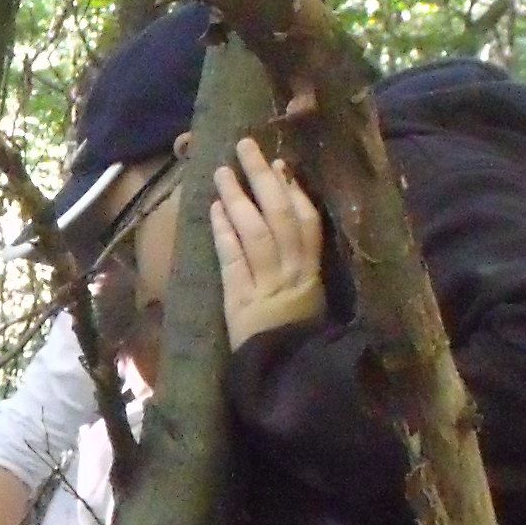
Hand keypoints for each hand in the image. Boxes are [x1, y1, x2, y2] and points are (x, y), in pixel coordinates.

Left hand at [208, 137, 325, 347]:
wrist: (285, 377)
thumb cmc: (296, 338)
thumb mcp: (308, 298)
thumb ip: (301, 263)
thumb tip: (288, 221)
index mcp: (312, 273)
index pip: (308, 223)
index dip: (294, 192)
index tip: (281, 164)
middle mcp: (292, 274)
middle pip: (279, 217)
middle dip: (262, 179)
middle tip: (246, 147)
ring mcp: (267, 287)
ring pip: (255, 233)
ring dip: (237, 199)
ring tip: (222, 172)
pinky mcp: (242, 303)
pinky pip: (233, 261)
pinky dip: (224, 233)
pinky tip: (214, 210)